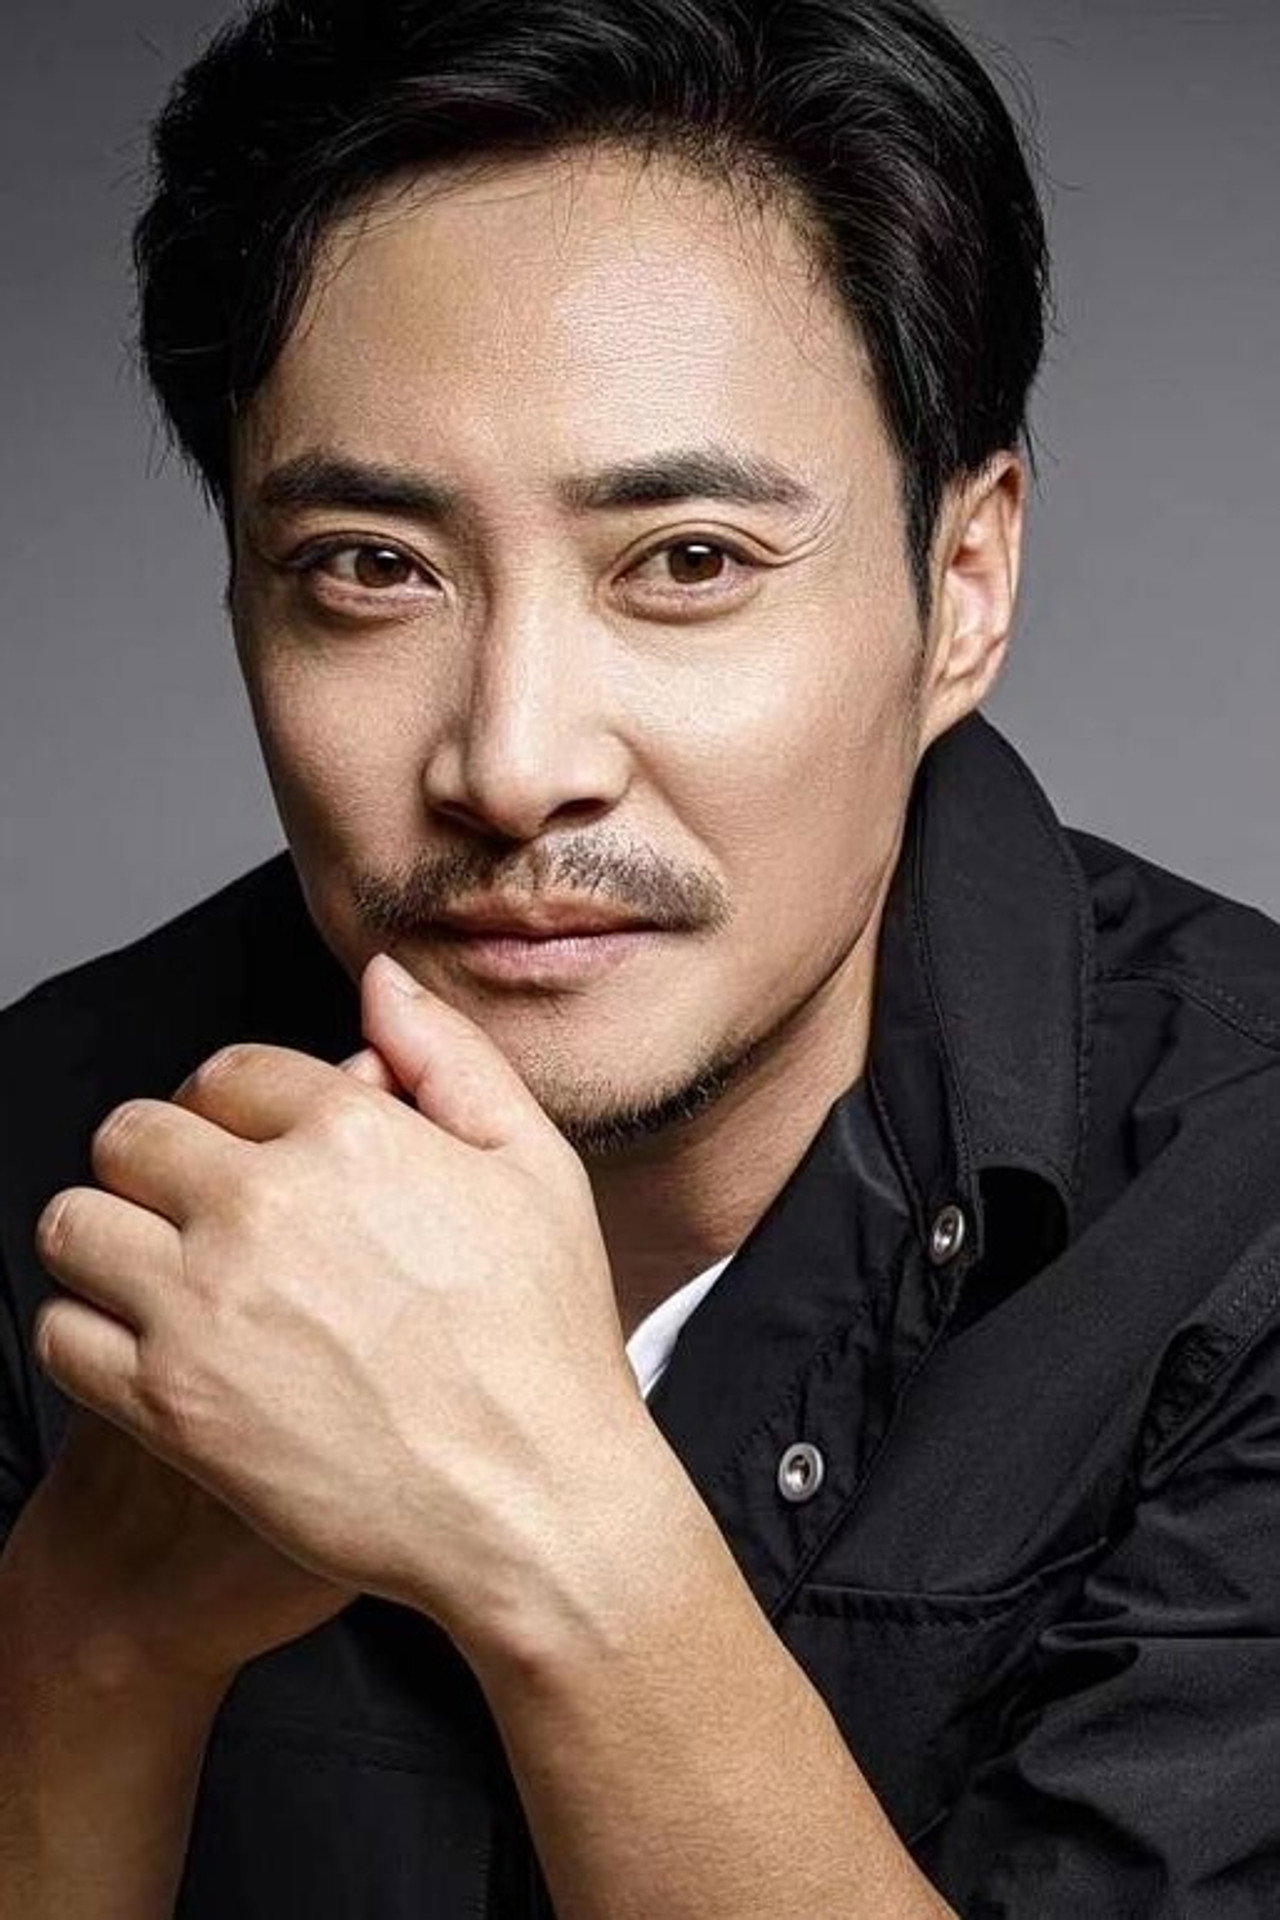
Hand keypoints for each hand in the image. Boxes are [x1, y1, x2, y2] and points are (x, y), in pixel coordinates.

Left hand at [32, 954, 641, 1652]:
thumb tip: (382, 978)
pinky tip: (147, 1341)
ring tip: (159, 1267)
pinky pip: (63, 1333)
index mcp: (349, 1131)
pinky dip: (89, 1329)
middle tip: (198, 1207)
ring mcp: (207, 1307)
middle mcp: (262, 1204)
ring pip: (75, 1222)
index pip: (223, 1072)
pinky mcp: (172, 1406)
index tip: (250, 1147)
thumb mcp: (535, 1167)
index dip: (233, 1106)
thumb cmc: (546, 1338)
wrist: (534, 1505)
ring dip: (108, 1234)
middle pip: (130, 1134)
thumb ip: (450, 1056)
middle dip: (159, 1160)